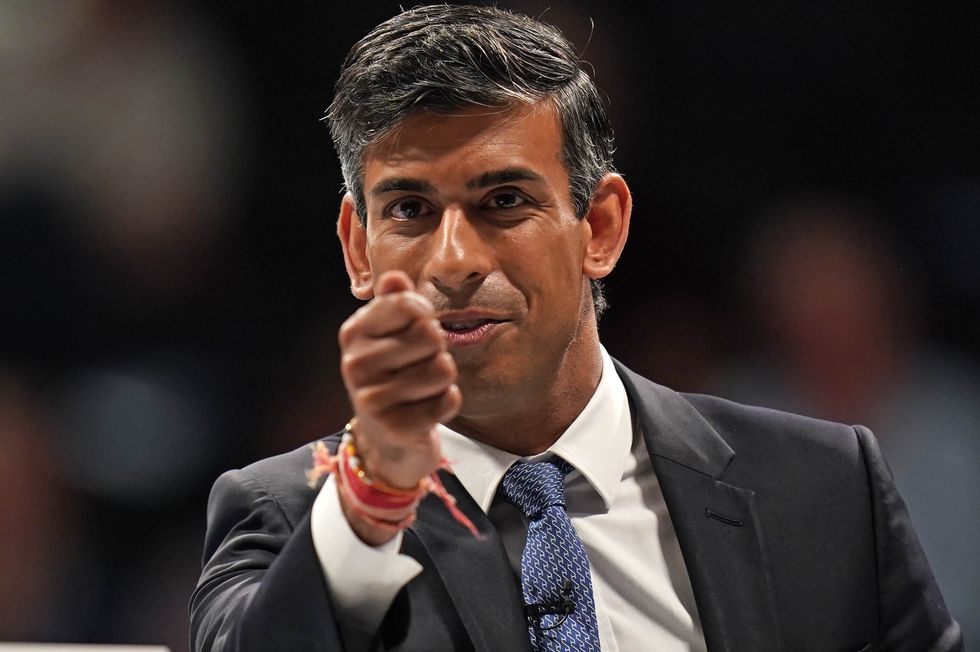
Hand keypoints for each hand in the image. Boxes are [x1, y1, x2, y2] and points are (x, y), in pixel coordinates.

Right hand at [336, 271, 461, 542]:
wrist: (388, 442)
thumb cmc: (395, 378)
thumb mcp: (391, 337)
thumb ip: (395, 304)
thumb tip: (394, 278)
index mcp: (354, 332)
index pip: (409, 304)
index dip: (426, 317)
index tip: (417, 332)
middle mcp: (355, 362)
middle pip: (431, 335)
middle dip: (437, 351)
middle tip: (419, 368)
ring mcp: (371, 397)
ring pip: (443, 368)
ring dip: (443, 381)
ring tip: (422, 391)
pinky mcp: (394, 427)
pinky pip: (448, 400)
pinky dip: (447, 405)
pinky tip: (426, 412)